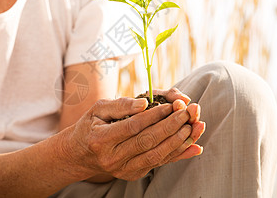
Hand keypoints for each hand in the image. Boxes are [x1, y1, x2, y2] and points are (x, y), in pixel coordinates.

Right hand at [66, 95, 204, 180]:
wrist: (80, 154)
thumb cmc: (90, 126)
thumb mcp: (98, 109)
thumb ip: (120, 104)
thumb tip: (144, 103)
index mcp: (101, 139)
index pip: (133, 126)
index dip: (154, 115)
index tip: (171, 104)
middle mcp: (113, 158)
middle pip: (148, 142)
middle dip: (171, 126)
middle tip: (188, 113)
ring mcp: (124, 169)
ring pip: (157, 155)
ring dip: (180, 141)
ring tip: (195, 126)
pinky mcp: (133, 174)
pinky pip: (159, 163)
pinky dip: (178, 154)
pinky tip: (194, 145)